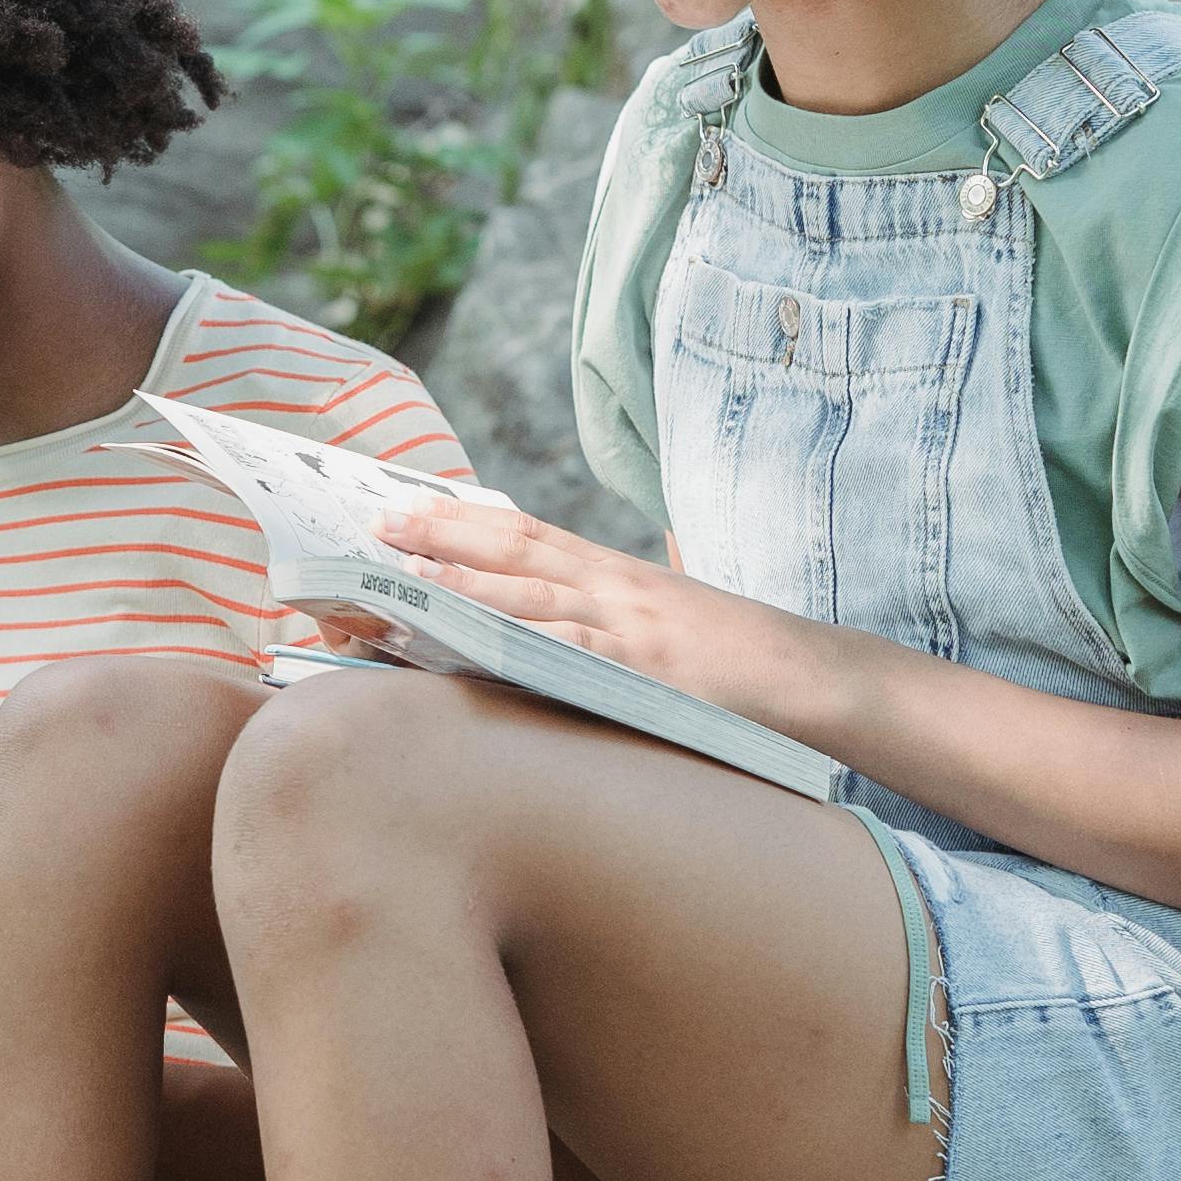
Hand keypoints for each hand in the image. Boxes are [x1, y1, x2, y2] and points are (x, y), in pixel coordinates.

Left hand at [385, 481, 706, 681]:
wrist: (804, 672)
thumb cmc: (735, 652)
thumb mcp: (666, 613)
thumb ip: (612, 611)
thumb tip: (556, 622)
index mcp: (615, 572)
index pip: (527, 532)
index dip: (464, 518)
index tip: (411, 507)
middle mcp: (612, 587)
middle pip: (513, 549)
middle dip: (441, 535)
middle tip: (377, 525)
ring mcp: (625, 625)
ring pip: (527, 594)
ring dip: (461, 582)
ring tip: (404, 573)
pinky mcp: (641, 666)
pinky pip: (567, 651)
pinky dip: (516, 642)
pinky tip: (473, 639)